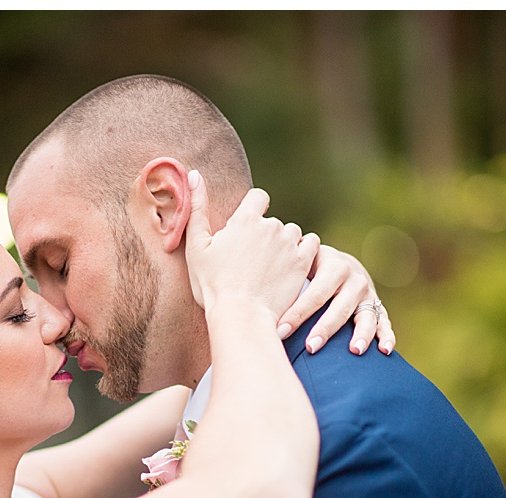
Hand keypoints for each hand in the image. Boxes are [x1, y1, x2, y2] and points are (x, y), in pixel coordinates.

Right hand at [184, 170, 320, 319]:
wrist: (241, 315)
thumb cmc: (213, 285)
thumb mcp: (196, 246)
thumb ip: (196, 208)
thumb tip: (193, 174)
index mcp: (245, 219)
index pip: (258, 197)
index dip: (253, 210)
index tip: (246, 231)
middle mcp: (271, 226)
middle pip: (273, 220)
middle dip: (265, 235)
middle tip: (252, 261)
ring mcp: (290, 244)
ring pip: (292, 233)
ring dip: (284, 245)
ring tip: (270, 269)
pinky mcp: (303, 262)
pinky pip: (312, 245)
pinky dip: (303, 252)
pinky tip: (290, 267)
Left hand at [276, 244, 395, 355]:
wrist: (338, 264)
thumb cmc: (307, 269)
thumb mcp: (299, 263)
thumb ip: (282, 271)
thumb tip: (241, 280)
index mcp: (332, 266)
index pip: (314, 293)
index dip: (297, 313)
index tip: (280, 332)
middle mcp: (353, 279)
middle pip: (339, 307)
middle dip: (324, 329)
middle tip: (311, 347)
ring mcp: (368, 294)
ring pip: (366, 316)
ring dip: (361, 334)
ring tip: (354, 351)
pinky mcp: (378, 307)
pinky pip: (385, 323)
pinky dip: (387, 337)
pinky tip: (385, 352)